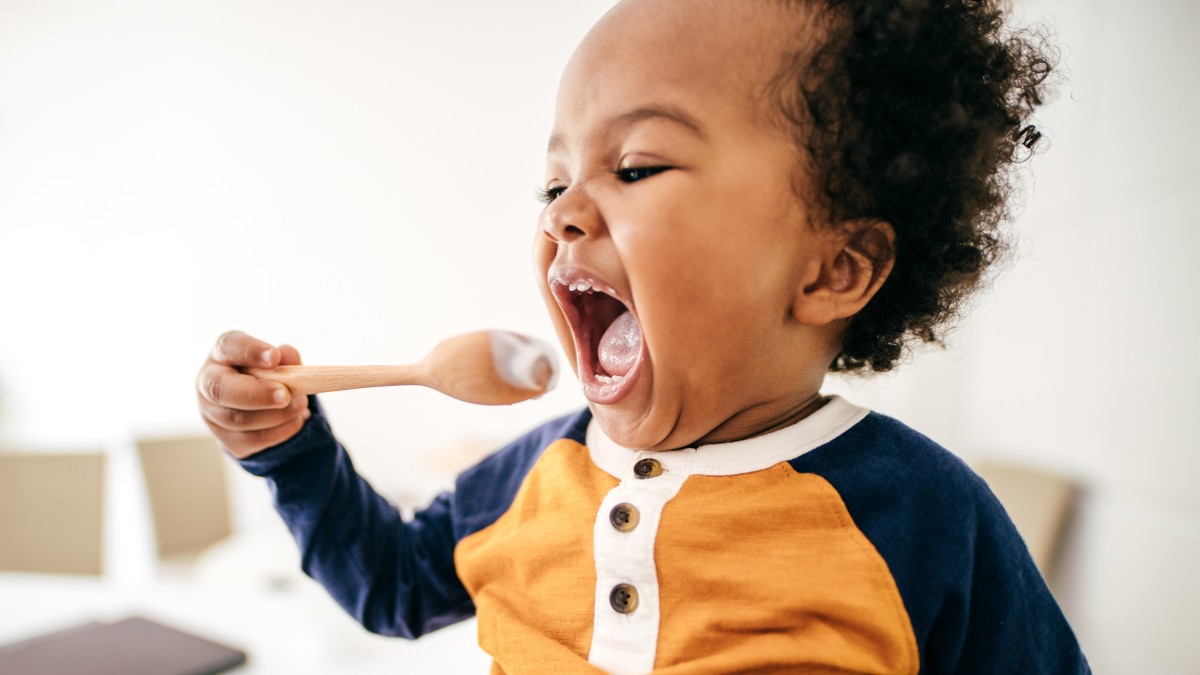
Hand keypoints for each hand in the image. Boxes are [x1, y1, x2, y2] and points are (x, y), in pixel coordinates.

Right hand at [197, 331, 310, 458]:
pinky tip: (296, 421)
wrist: (258, 404)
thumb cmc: (267, 373)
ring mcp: (212, 414)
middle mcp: (208, 382)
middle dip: (256, 394)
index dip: (250, 352)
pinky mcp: (225, 439)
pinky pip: (252, 440)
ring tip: (300, 405)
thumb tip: (288, 357)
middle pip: (221, 390)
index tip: (274, 357)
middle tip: (285, 395)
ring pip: (238, 420)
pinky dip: (280, 432)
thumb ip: (285, 356)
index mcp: (221, 354)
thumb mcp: (278, 359)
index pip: (228, 347)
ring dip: (276, 415)